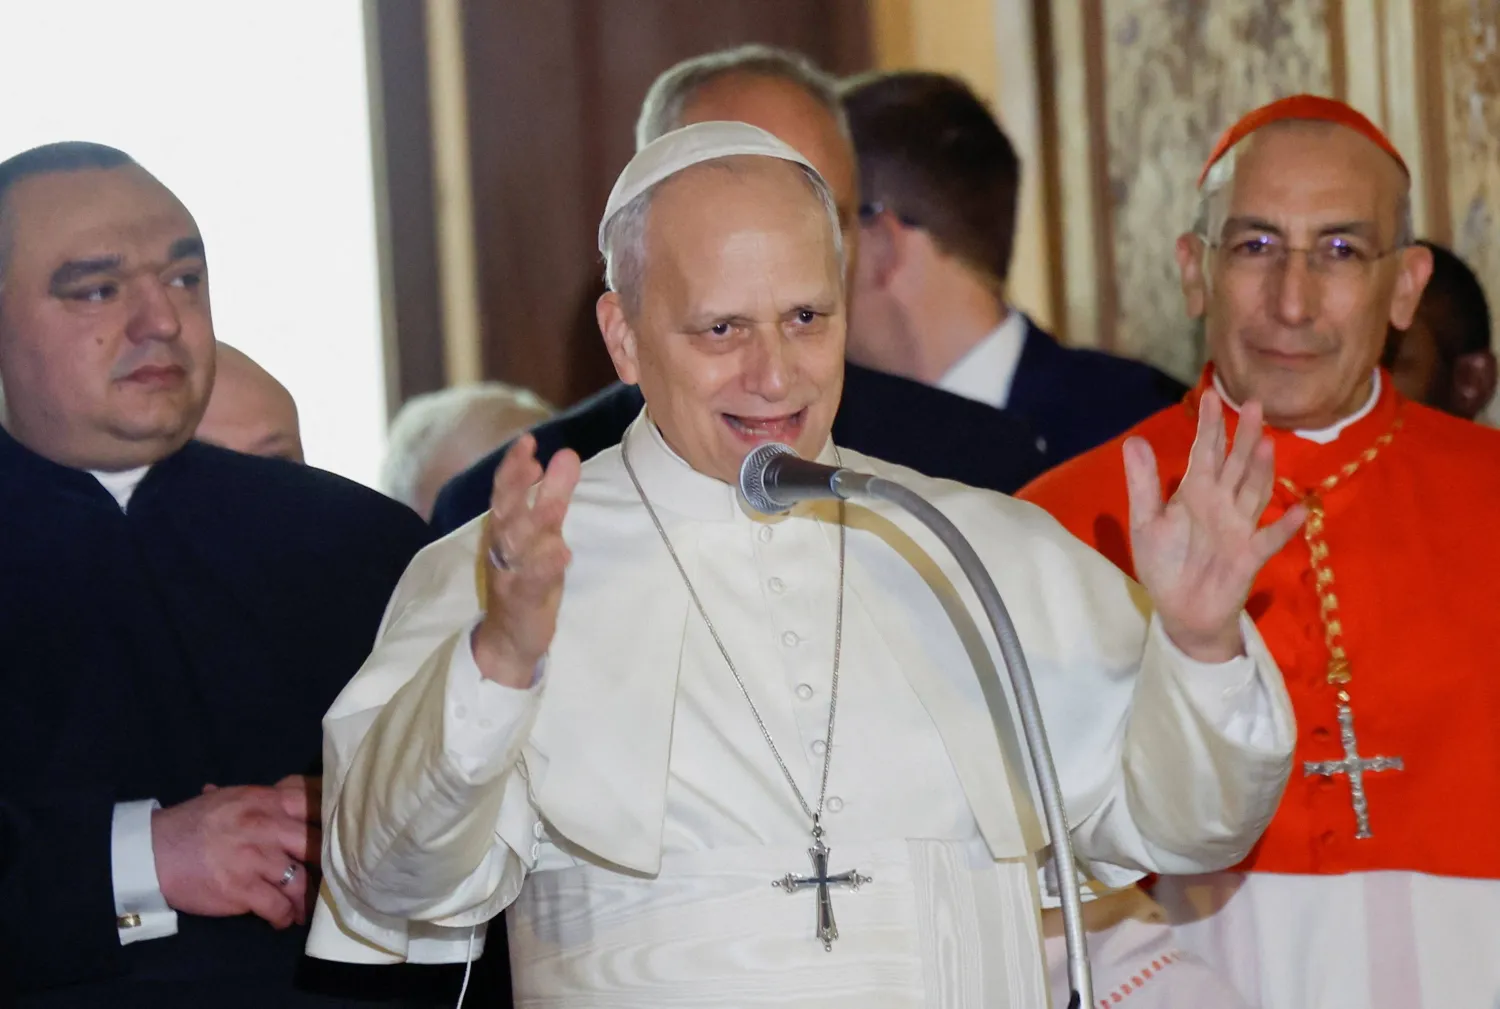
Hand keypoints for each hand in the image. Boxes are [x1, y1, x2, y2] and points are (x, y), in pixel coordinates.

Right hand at [152, 775, 319, 928]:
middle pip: (314, 844)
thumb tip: (289, 790)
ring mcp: (255, 859)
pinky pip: (277, 905)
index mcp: (264, 800)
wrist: (150, 853)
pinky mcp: (242, 889)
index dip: (330, 819)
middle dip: (324, 864)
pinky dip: (283, 916)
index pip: (312, 802)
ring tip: (304, 907)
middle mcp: (265, 826)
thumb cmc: (190, 824)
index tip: (340, 835)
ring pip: (300, 880)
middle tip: (328, 878)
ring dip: (305, 898)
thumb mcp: (228, 799)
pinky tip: (282, 919)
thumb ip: (260, 799)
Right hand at [472, 434, 581, 686]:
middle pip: (505, 513)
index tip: (527, 441)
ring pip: (517, 548)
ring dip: (533, 524)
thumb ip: (552, 496)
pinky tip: (562, 554)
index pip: (504, 493)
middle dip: (514, 487)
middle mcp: (501, 549)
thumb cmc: (526, 578)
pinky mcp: (523, 601)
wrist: (508, 640)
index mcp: (503, 530)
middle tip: (531, 460)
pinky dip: (544, 568)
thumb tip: (566, 454)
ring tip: (551, 505)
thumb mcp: (542, 534)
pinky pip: (531, 583)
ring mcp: (510, 575)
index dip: (513, 468)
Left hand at [1125, 391, 1304, 661]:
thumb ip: (1142, 483)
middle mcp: (1221, 504)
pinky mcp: (1250, 555)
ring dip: (1262, 469)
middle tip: (1255, 404)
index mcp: (1195, 493)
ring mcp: (1239, 527)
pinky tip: (1299, 509)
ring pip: (1254, 491)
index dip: (1210, 426)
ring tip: (1267, 443)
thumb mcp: (1146, 522)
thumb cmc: (1165, 564)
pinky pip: (1270, 538)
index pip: (1204, 452)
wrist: (1181, 610)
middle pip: (1235, 464)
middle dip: (1243, 436)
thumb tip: (1134, 440)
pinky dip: (1284, 525)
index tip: (1213, 396)